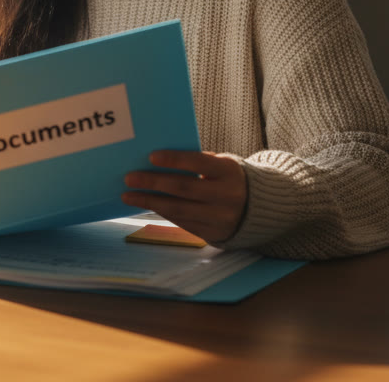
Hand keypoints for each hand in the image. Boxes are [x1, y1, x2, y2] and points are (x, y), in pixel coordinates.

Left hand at [123, 151, 246, 242]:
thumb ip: (199, 162)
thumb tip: (159, 160)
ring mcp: (219, 217)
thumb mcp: (223, 165)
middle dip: (153, 183)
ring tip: (128, 195)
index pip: (199, 163)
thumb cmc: (229, 179)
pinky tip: (146, 204)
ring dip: (150, 202)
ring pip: (179, 209)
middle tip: (129, 177)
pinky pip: (182, 222)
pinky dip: (162, 212)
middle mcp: (226, 196)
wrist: (260, 209)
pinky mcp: (211, 233)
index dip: (175, 160)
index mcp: (229, 172)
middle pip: (184, 188)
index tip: (150, 156)